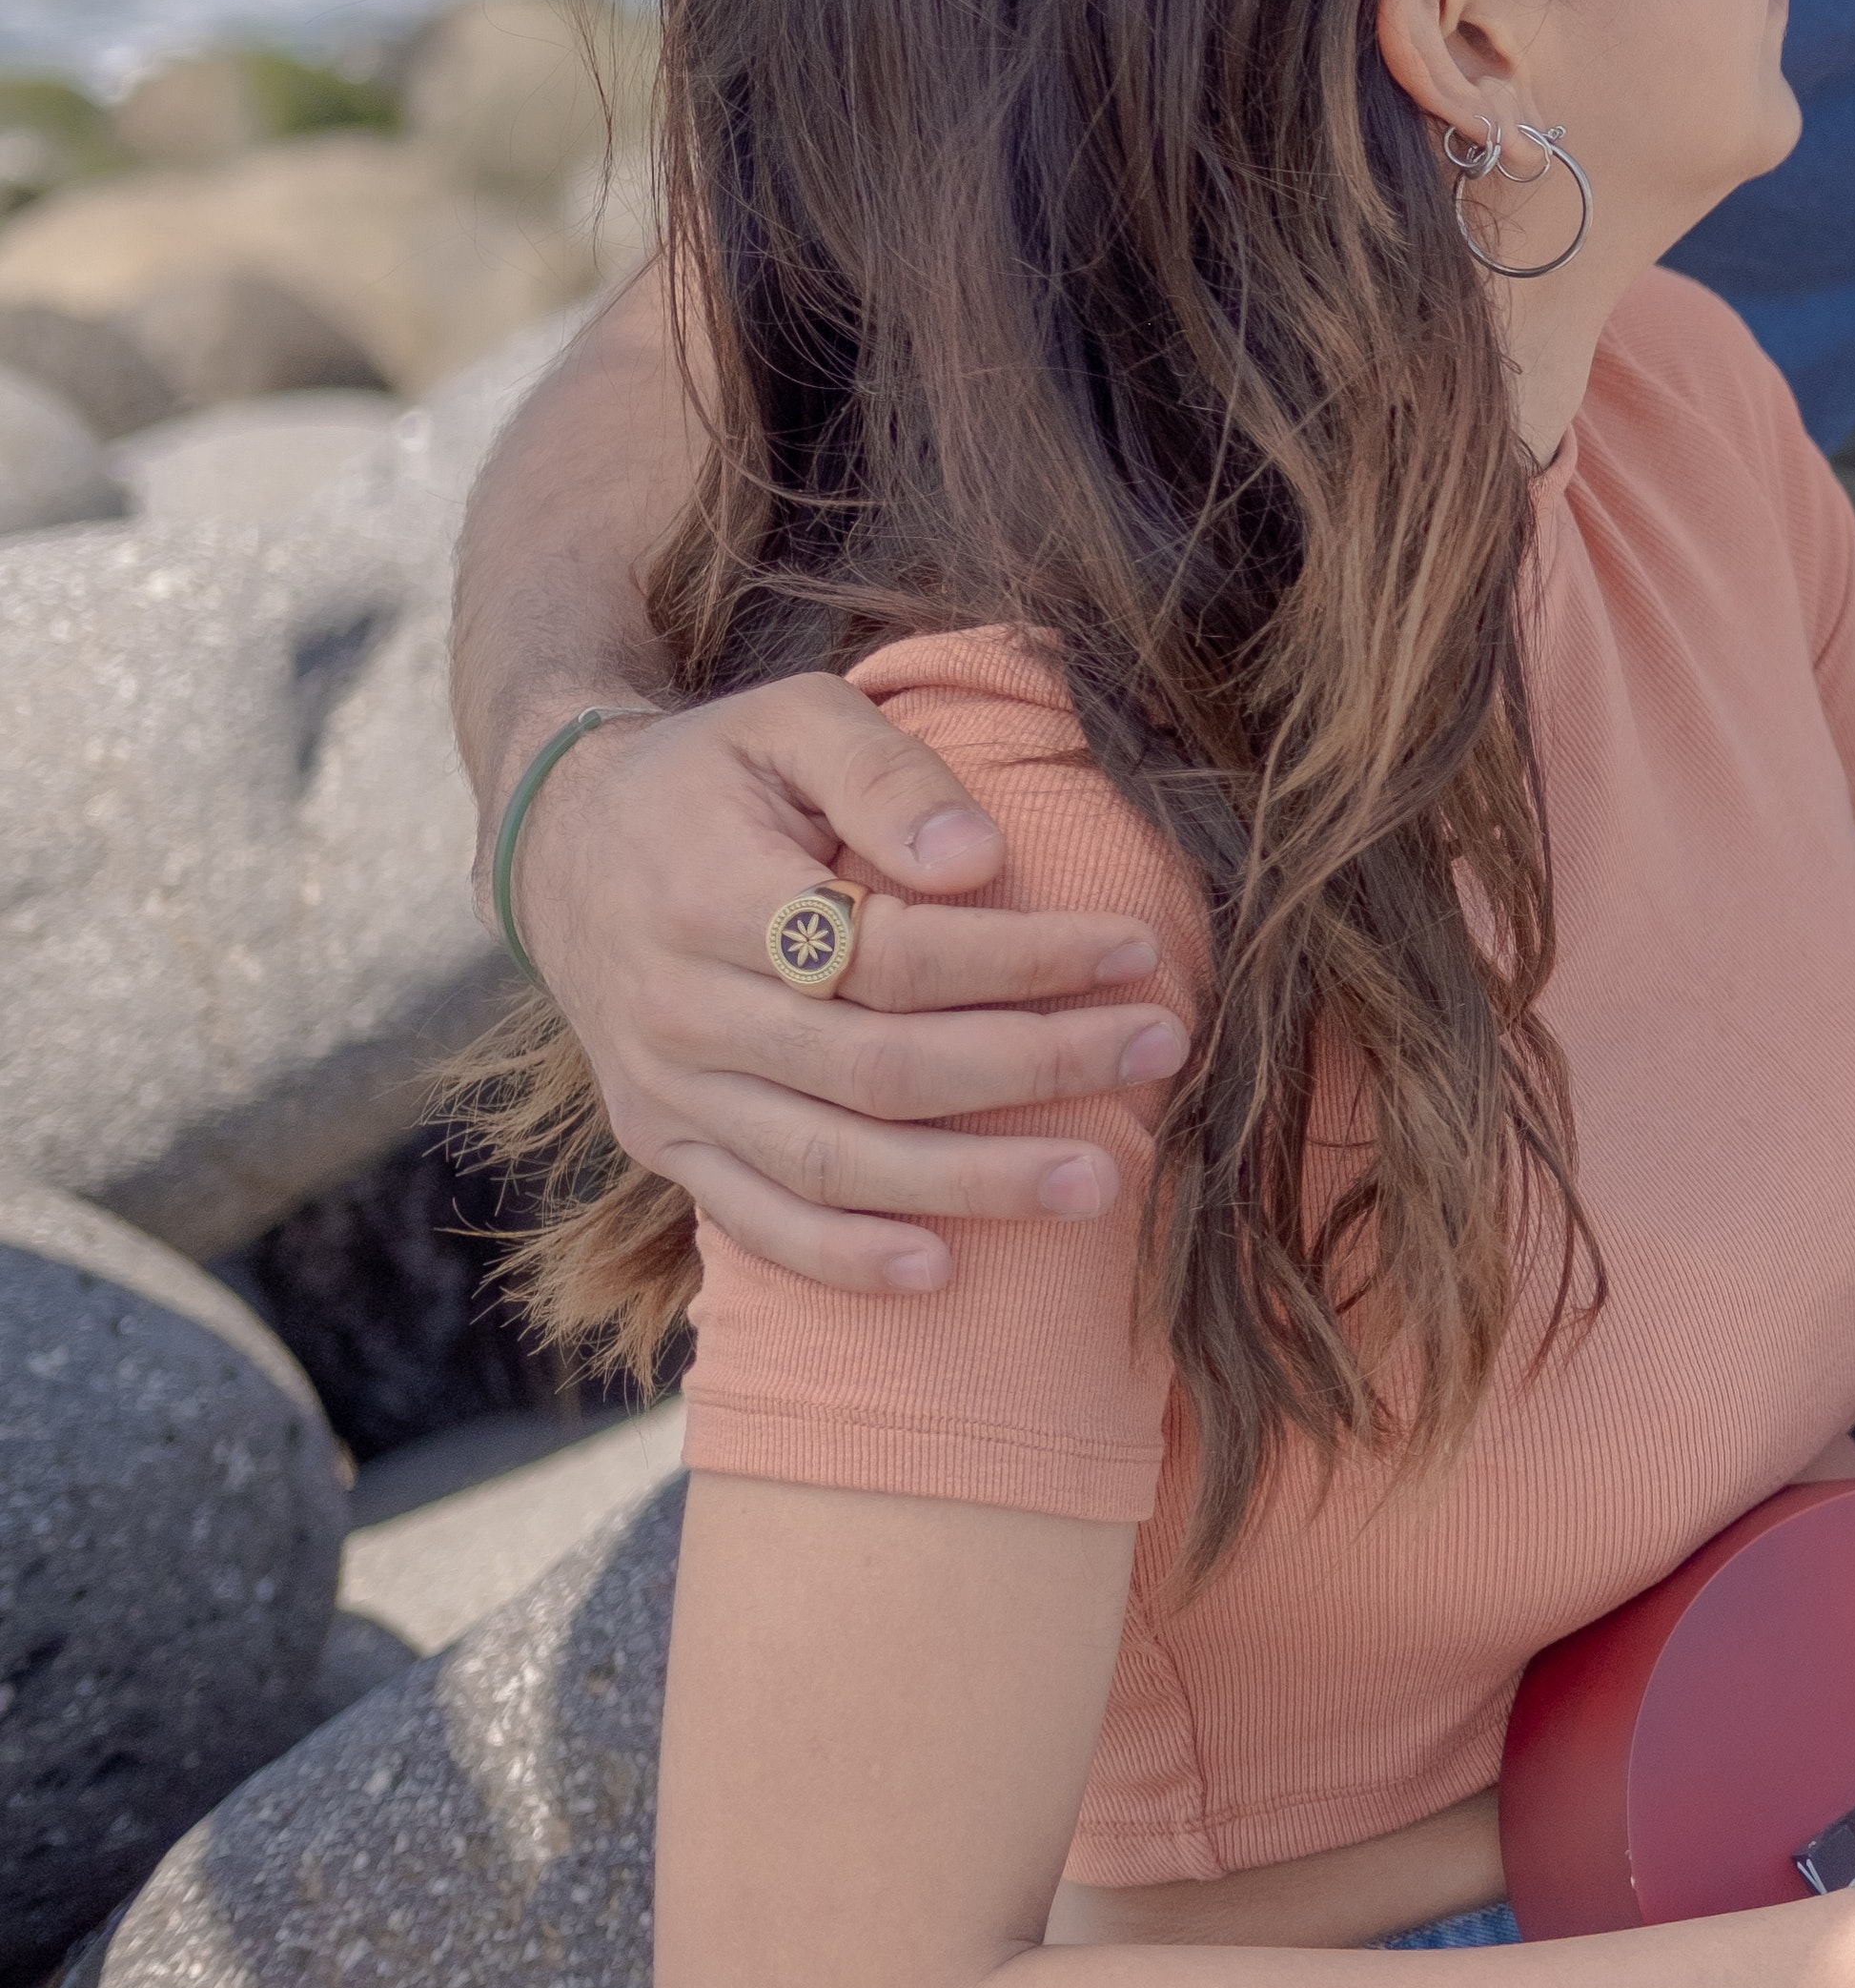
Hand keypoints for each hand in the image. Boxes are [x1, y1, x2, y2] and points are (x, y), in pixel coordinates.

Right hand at [500, 679, 1178, 1293]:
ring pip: (833, 1160)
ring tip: (1101, 1180)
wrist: (562, 845)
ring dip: (974, 1183)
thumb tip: (978, 860)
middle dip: (1036, 1067)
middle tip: (1161, 1051)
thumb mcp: (789, 719)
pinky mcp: (662, 1141)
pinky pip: (753, 1219)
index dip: (1023, 959)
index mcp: (716, 897)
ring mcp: (669, 1090)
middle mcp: (685, 1010)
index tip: (1136, 949)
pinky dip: (843, 1257)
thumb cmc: (711, 774)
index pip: (895, 953)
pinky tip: (941, 1268)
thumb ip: (886, 773)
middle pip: (882, 1068)